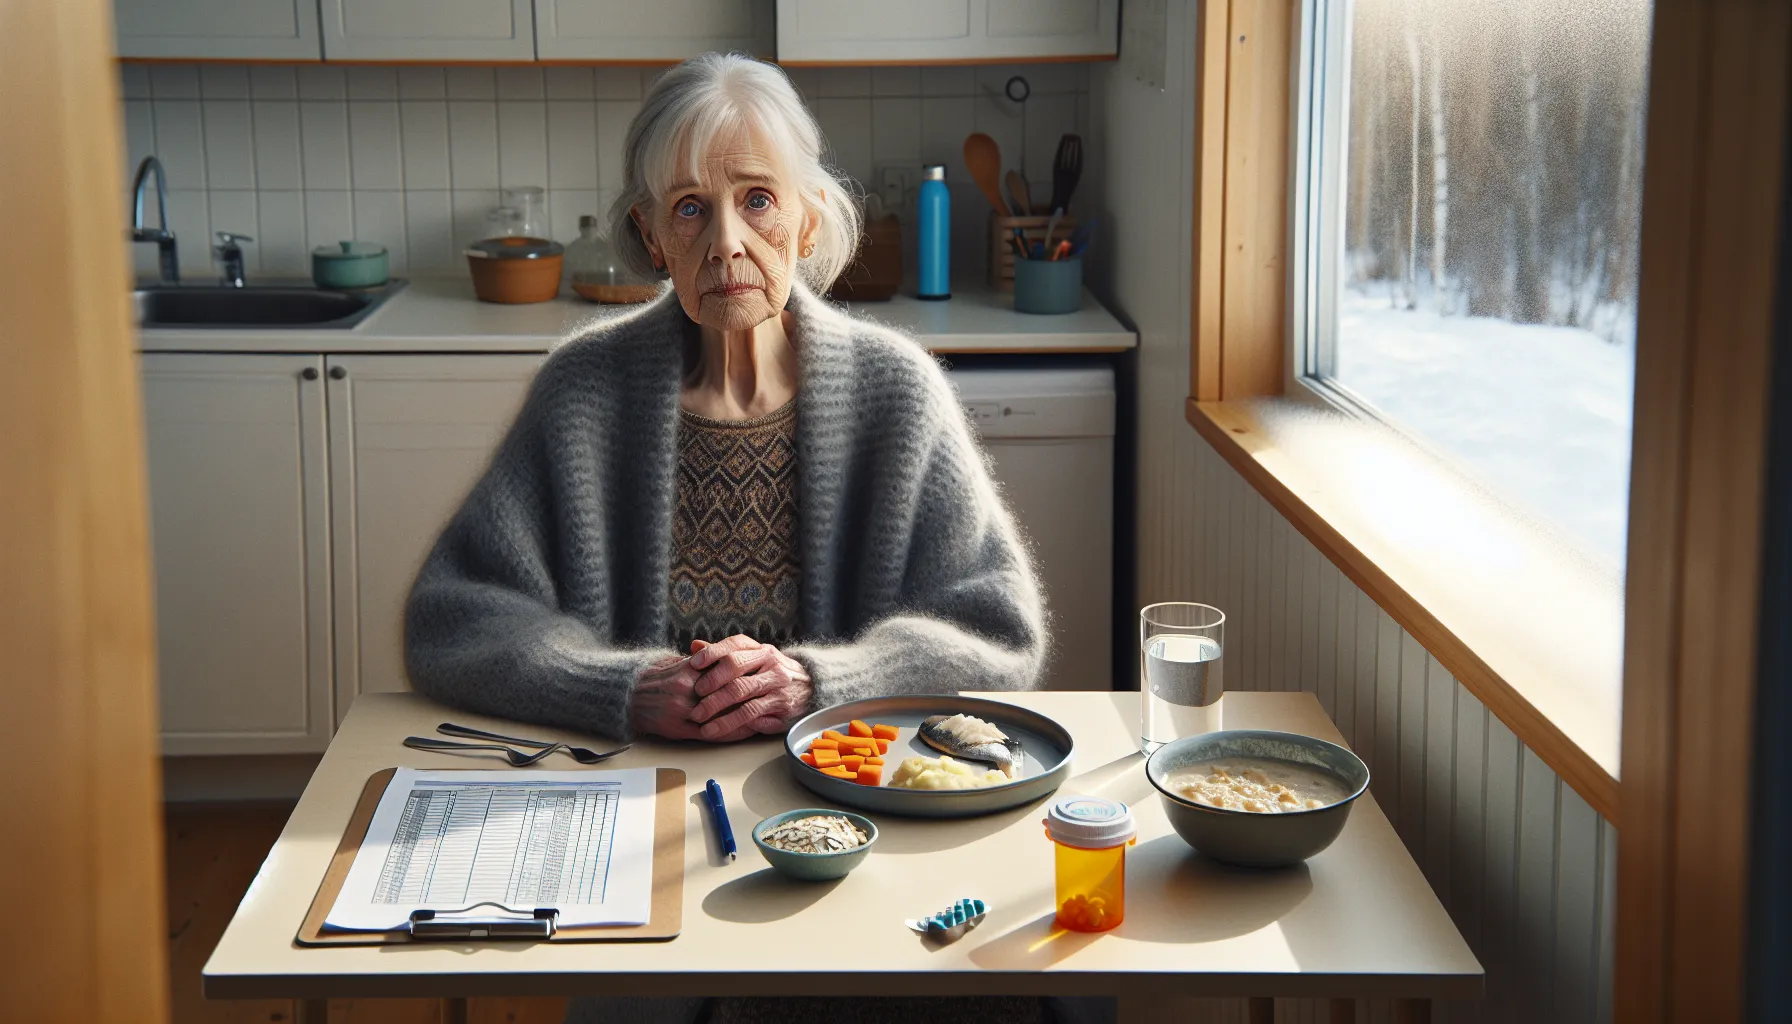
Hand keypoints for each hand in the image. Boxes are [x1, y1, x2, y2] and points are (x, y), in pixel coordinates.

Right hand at [629, 640, 762, 741]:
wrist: (628, 696)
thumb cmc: (656, 677)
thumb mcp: (678, 663)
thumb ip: (703, 662)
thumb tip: (730, 657)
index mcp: (689, 671)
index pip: (724, 674)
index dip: (745, 678)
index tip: (763, 678)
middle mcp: (686, 690)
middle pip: (726, 695)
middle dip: (749, 698)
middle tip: (770, 697)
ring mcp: (683, 711)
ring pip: (722, 716)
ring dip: (745, 718)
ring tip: (765, 717)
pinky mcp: (679, 729)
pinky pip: (712, 734)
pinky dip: (731, 734)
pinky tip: (746, 732)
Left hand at [688, 635, 812, 740]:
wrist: (811, 689)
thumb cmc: (772, 674)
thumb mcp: (755, 659)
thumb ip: (725, 654)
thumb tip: (695, 645)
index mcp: (762, 651)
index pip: (735, 646)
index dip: (713, 653)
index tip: (693, 664)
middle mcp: (771, 665)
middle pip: (736, 669)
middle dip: (712, 682)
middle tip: (695, 695)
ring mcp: (777, 686)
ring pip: (742, 695)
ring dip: (718, 709)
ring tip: (700, 720)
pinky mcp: (781, 707)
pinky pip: (753, 716)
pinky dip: (732, 723)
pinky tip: (717, 730)